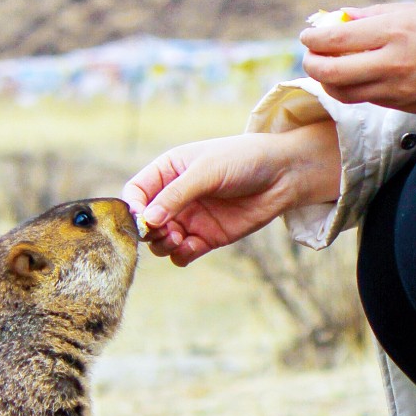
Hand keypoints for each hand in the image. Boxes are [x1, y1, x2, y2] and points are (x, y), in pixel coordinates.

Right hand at [120, 124, 339, 266]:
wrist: (283, 174)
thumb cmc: (243, 160)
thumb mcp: (207, 171)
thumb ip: (176, 195)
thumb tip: (148, 221)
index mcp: (169, 172)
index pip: (136, 193)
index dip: (132, 207)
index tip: (141, 218)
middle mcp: (175, 197)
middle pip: (146, 222)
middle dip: (148, 230)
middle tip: (164, 230)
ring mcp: (191, 219)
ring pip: (161, 242)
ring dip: (163, 244)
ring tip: (178, 237)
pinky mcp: (207, 238)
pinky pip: (183, 254)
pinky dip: (181, 255)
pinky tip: (192, 246)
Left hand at [301, 2, 415, 112]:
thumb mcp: (415, 10)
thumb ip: (373, 15)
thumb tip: (339, 18)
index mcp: (395, 32)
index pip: (336, 39)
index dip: (314, 38)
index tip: (308, 34)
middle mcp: (393, 64)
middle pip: (332, 72)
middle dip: (311, 63)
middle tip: (310, 55)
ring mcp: (398, 90)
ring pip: (344, 93)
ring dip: (327, 81)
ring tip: (327, 67)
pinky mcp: (404, 106)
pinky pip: (366, 99)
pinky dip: (351, 88)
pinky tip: (353, 76)